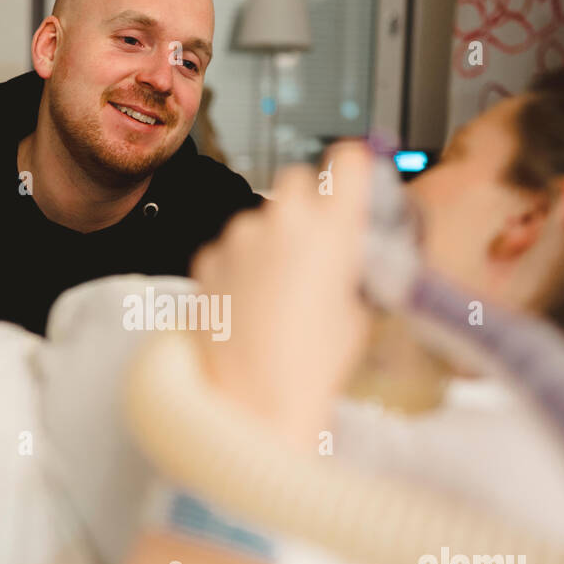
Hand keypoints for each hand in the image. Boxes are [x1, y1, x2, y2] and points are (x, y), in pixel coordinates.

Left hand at [190, 141, 374, 449]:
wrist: (253, 403)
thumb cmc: (311, 368)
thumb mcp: (357, 314)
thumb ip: (351, 268)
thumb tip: (345, 257)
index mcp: (332, 229)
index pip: (347, 161)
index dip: (350, 172)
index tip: (350, 181)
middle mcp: (284, 222)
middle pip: (297, 180)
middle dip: (307, 205)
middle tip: (313, 245)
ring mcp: (240, 238)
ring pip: (260, 218)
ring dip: (269, 241)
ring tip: (278, 293)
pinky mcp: (207, 259)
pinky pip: (230, 248)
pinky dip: (239, 267)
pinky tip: (250, 305)